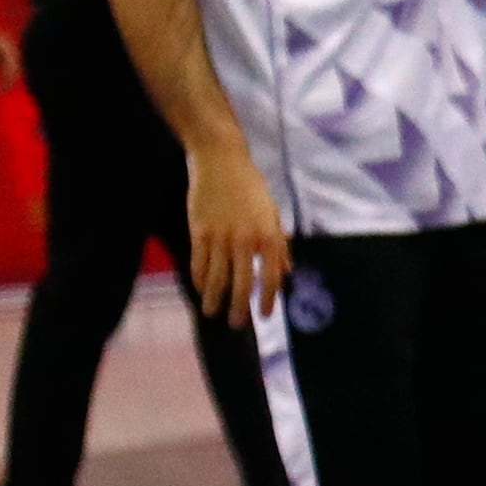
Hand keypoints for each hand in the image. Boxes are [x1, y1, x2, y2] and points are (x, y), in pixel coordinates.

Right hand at [183, 142, 291, 323]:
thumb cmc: (251, 188)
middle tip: (235, 324)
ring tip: (212, 312)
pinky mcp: (199, 231)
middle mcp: (246, 240)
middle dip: (238, 308)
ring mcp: (220, 236)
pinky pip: (198, 263)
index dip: (268, 301)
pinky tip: (201, 288)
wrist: (221, 161)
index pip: (270, 278)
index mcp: (268, 236)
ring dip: (213, 299)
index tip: (264, 316)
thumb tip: (286, 274)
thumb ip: (279, 247)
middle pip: (241, 284)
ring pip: (216, 278)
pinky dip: (199, 279)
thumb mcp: (272, 215)